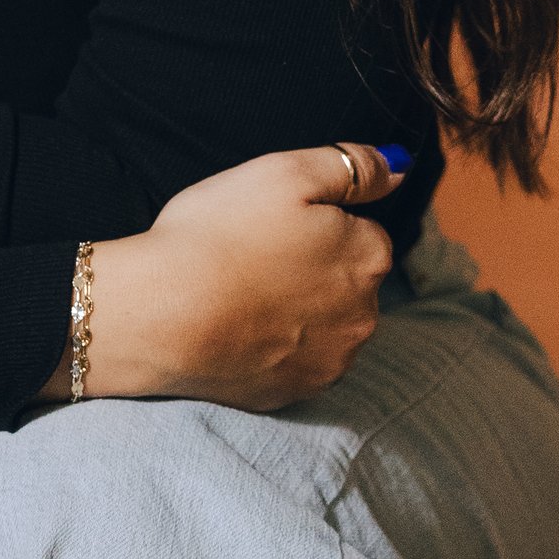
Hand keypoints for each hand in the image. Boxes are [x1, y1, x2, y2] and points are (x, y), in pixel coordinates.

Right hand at [75, 147, 400, 410]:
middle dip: (311, 268)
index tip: (271, 225)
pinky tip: (239, 330)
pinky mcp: (297, 392)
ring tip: (242, 295)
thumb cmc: (219, 236)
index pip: (359, 230)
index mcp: (369, 255)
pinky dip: (275, 346)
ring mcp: (332, 359)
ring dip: (297, 310)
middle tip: (253, 257)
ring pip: (324, 323)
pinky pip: (296, 361)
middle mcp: (365, 314)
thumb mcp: (286, 173)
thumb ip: (353, 167)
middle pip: (345, 280)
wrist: (161, 316)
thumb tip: (397, 168)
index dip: (313, 223)